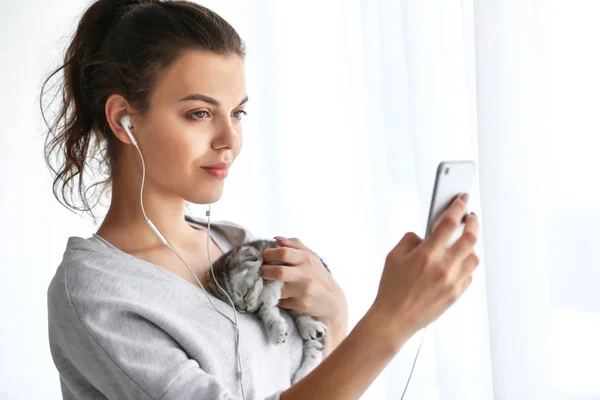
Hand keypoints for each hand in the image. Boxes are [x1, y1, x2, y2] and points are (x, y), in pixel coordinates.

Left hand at [261, 237, 347, 347]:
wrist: (333, 302)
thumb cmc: (319, 277)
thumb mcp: (312, 257)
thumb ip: (295, 245)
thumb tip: (276, 238)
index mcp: (307, 259)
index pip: (283, 252)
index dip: (268, 254)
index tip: (263, 257)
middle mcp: (306, 274)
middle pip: (278, 271)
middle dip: (264, 271)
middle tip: (261, 271)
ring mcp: (303, 291)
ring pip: (276, 288)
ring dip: (267, 286)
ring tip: (266, 283)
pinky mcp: (301, 305)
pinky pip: (280, 301)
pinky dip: (274, 298)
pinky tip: (276, 295)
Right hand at [371, 193, 479, 345]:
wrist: (394, 319)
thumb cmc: (391, 288)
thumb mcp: (394, 256)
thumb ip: (411, 239)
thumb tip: (425, 234)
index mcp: (426, 254)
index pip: (449, 223)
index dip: (458, 207)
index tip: (462, 197)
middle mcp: (444, 267)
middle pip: (470, 238)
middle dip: (473, 223)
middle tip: (470, 216)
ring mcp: (453, 282)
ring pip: (474, 257)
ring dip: (470, 246)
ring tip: (463, 240)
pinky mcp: (456, 294)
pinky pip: (469, 274)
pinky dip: (465, 265)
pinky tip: (457, 262)